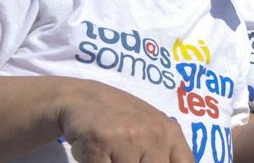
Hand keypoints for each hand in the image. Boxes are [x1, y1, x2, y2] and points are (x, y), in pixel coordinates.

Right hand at [59, 80, 192, 162]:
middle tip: (124, 157)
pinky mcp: (101, 142)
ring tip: (111, 156)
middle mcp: (155, 133)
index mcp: (171, 132)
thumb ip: (164, 153)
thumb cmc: (120, 120)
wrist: (82, 97)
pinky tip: (96, 156)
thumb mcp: (151, 131)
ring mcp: (129, 137)